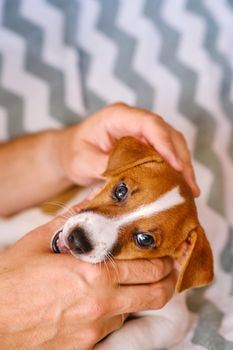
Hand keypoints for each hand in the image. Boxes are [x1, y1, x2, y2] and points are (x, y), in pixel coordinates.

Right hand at [0, 202, 175, 349]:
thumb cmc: (12, 279)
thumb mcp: (42, 240)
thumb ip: (75, 219)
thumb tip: (95, 200)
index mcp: (93, 275)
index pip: (146, 269)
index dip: (163, 262)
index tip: (168, 256)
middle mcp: (100, 306)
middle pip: (153, 296)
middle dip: (167, 281)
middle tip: (168, 271)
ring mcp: (93, 331)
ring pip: (131, 312)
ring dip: (135, 297)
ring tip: (129, 284)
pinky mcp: (84, 349)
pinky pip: (110, 330)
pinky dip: (113, 314)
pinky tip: (100, 302)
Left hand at [56, 103, 199, 195]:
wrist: (68, 153)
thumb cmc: (72, 153)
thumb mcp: (82, 161)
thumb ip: (105, 166)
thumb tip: (132, 177)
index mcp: (117, 116)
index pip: (149, 124)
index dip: (165, 143)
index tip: (176, 166)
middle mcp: (133, 121)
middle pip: (166, 133)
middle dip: (180, 158)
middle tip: (189, 185)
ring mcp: (140, 132)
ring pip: (170, 144)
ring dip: (182, 166)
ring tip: (190, 190)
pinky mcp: (143, 146)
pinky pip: (164, 155)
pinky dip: (174, 170)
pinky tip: (180, 187)